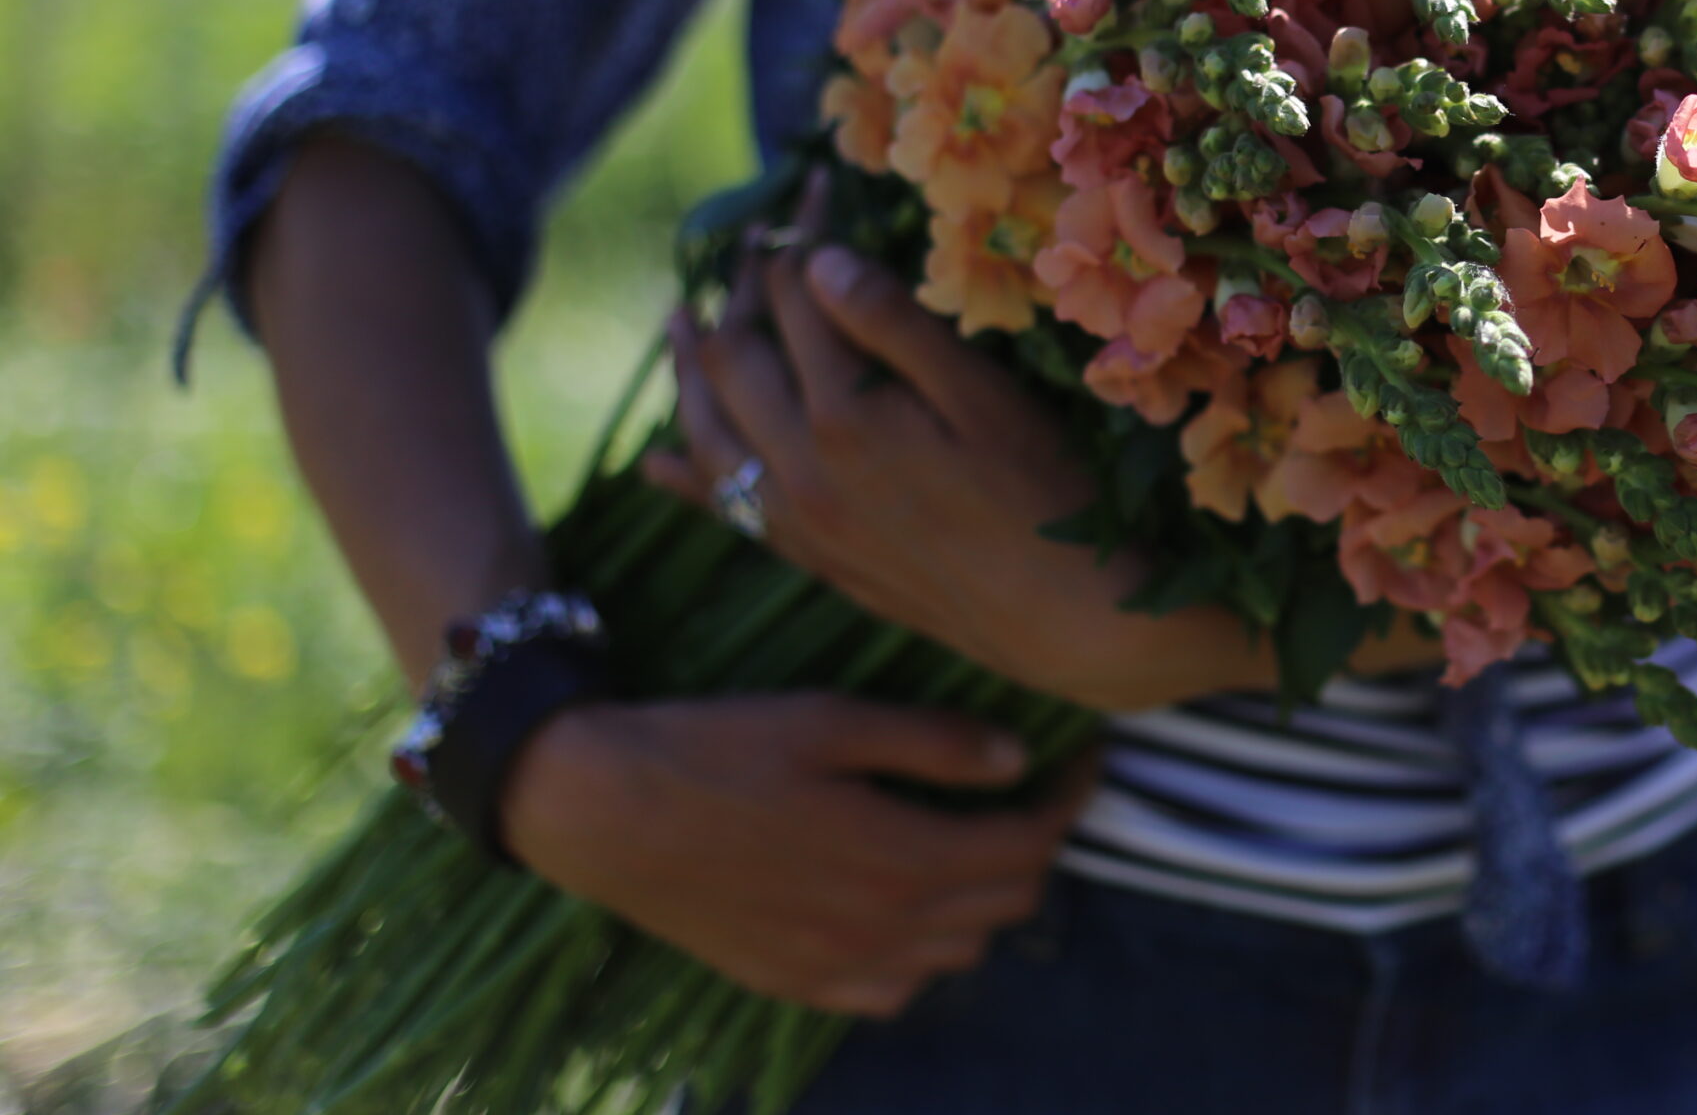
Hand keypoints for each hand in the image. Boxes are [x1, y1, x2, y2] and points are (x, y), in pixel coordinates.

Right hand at [501, 693, 1096, 1015]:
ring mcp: (835, 966)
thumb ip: (931, 743)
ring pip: (959, 953)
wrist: (602, 811)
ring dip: (986, 900)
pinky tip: (909, 904)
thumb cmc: (718, 747)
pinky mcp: (793, 983)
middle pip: (1006, 902)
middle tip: (1031, 793)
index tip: (1080, 760)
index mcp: (899, 856)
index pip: (1027, 844)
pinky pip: (894, 991)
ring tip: (974, 840)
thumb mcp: (830, 718)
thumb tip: (1018, 759)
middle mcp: (880, 928)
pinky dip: (926, 952)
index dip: (1067, 800)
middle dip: (1036, 844)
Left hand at [651, 236, 1330, 706]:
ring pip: (709, 429)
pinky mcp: (810, 555)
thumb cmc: (1046, 496)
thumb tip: (817, 259)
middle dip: (740, 287)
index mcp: (845, 413)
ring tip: (676, 321)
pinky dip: (684, 476)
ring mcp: (797, 517)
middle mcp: (799, 466)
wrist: (1060, 623)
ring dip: (688, 369)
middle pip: (737, 356)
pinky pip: (723, 507)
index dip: (800, 232)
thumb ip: (896, 327)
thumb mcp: (986, 399)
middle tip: (753, 239)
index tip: (814, 185)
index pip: (798, 296)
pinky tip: (657, 462)